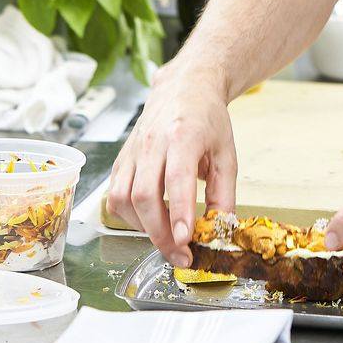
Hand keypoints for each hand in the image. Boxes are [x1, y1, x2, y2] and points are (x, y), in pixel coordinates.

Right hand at [105, 66, 236, 267]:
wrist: (185, 87)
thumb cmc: (208, 118)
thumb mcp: (227, 153)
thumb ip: (225, 194)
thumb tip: (220, 229)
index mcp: (183, 136)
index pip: (176, 179)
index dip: (177, 213)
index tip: (185, 241)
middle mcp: (152, 142)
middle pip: (144, 195)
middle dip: (160, 233)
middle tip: (180, 255)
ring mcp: (132, 151)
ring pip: (123, 199)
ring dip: (142, 228)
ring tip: (166, 239)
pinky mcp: (121, 159)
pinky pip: (115, 195)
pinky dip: (129, 216)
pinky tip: (149, 221)